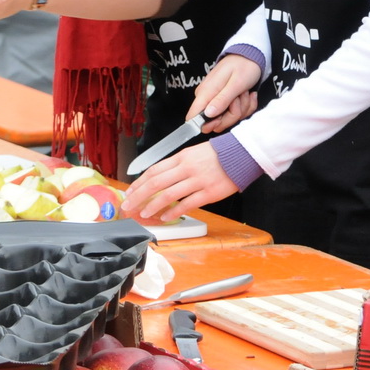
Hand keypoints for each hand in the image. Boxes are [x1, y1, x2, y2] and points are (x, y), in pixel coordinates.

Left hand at [120, 142, 238, 221]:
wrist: (241, 154)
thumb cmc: (217, 155)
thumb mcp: (193, 153)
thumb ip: (176, 165)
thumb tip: (158, 178)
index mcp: (181, 157)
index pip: (154, 170)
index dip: (139, 183)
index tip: (130, 192)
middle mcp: (187, 168)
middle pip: (156, 183)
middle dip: (139, 196)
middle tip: (129, 205)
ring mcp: (198, 180)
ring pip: (169, 195)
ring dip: (154, 206)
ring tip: (144, 214)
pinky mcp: (209, 192)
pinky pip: (187, 204)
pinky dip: (174, 212)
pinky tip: (165, 217)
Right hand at [189, 54, 262, 131]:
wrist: (249, 57)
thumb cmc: (243, 67)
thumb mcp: (236, 83)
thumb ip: (222, 99)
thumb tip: (208, 114)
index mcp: (206, 93)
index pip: (193, 117)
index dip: (208, 124)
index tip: (222, 118)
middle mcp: (207, 98)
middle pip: (215, 123)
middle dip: (233, 114)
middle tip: (240, 97)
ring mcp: (214, 101)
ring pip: (227, 119)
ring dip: (241, 108)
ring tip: (244, 93)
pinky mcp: (222, 103)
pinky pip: (234, 114)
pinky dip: (244, 106)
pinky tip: (246, 94)